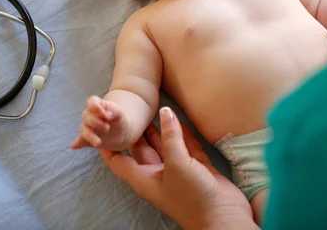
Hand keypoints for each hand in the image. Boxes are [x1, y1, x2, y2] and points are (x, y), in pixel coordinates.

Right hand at [70, 96, 130, 150]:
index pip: (91, 101)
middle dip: (95, 122)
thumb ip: (114, 111)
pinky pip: (80, 141)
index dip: (94, 106)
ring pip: (83, 129)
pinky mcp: (88, 139)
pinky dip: (77, 143)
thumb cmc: (120, 119)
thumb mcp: (120, 114)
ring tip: (98, 143)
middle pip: (86, 116)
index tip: (102, 112)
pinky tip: (74, 146)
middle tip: (107, 128)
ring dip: (89, 136)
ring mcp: (88, 127)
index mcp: (98, 105)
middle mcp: (91, 115)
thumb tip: (106, 115)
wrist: (123, 132)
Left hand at [100, 107, 257, 229]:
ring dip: (161, 130)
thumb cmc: (192, 196)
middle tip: (134, 108)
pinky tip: (179, 119)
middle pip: (142, 149)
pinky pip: (186, 147)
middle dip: (138, 131)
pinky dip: (183, 134)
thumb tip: (165, 110)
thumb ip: (171, 136)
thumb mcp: (177, 163)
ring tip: (155, 108)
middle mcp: (158, 174)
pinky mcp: (197, 169)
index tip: (103, 126)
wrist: (223, 218)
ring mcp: (178, 172)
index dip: (109, 145)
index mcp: (144, 178)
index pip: (118, 160)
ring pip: (166, 146)